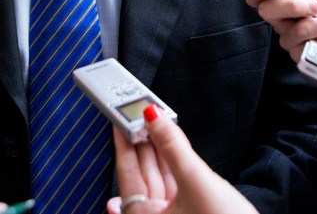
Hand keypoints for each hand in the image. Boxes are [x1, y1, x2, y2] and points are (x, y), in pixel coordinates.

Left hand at [107, 105, 257, 213]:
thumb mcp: (196, 181)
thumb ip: (173, 147)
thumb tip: (154, 118)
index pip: (127, 171)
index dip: (124, 140)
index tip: (120, 116)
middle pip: (141, 172)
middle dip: (142, 141)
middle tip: (140, 111)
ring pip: (158, 175)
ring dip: (158, 148)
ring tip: (156, 121)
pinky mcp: (186, 211)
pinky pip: (173, 182)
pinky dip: (172, 161)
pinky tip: (171, 143)